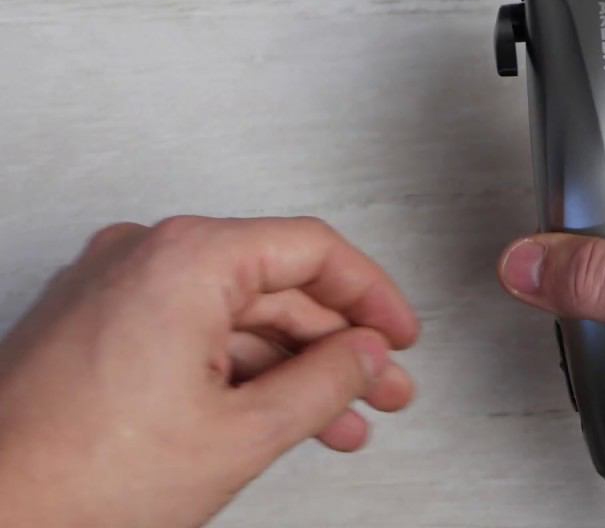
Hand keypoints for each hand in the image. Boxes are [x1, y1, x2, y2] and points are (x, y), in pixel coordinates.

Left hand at [0, 216, 419, 527]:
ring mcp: (112, 288)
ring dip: (294, 367)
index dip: (372, 295)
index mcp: (186, 259)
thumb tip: (367, 355)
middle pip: (275, 284)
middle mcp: (144, 255)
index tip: (400, 333)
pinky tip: (277, 413)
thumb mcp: (243, 433)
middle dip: (338, 344)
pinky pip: (190, 331)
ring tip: (342, 418)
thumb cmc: (79, 480)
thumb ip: (327, 382)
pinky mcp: (93, 325)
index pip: (312, 250)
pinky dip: (239, 371)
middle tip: (383, 387)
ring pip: (235, 315)